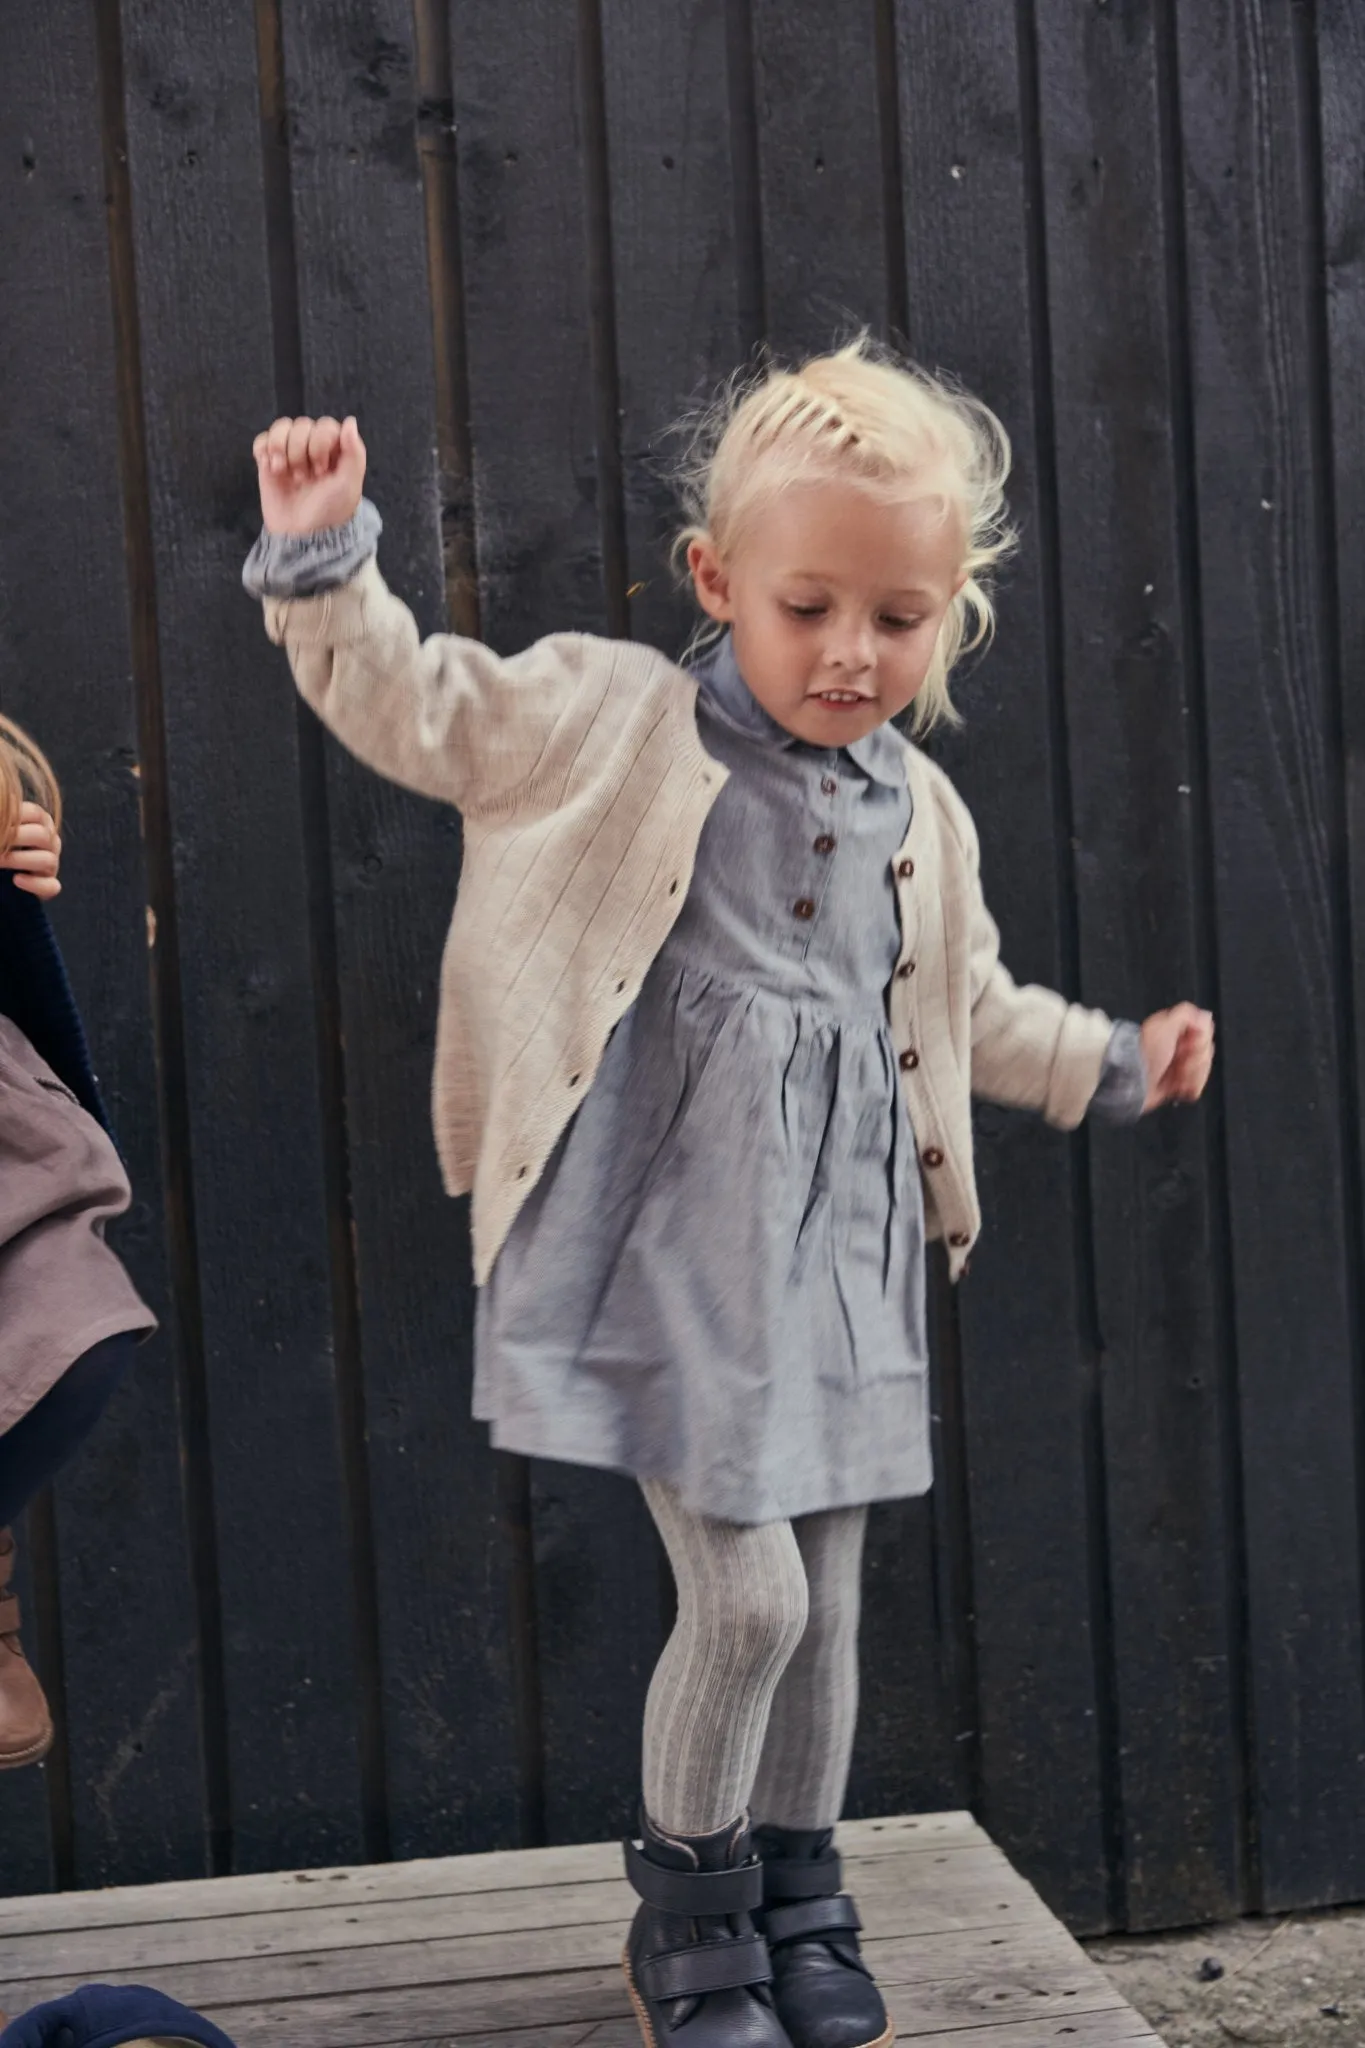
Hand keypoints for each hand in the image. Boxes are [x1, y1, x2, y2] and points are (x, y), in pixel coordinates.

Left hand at [2, 802, 61, 899]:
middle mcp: (51, 841)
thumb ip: (3, 817)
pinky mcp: (49, 885)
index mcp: (40, 822)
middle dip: (16, 839)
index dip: (15, 818)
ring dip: (21, 860)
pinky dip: (35, 884)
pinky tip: (17, 879)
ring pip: (48, 860)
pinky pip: (51, 886)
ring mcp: (52, 864)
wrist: (2, 871)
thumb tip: (5, 802)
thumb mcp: (4, 827)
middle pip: (42, 835)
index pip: (35, 813)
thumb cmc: (2, 842)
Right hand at [253, 414, 366, 535]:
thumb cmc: (328, 512)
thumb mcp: (348, 485)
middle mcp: (312, 448)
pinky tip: (272, 468)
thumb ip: (354, 452)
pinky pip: (262, 440)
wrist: (300, 535)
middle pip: (302, 425)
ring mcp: (289, 454)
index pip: (325, 425)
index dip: (320, 443)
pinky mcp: (269, 462)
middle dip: (300, 450)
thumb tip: (350, 421)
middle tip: (305, 478)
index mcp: (335, 451)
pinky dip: (264, 450)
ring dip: (281, 448)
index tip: (322, 469)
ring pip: (281, 427)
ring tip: (285, 472)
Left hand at [1140, 1003, 1214, 1109]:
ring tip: (1178, 1075)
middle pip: (1206, 1050)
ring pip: (1203, 1068)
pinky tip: (1181, 1086)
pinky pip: (1198, 1085)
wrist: (1133, 1082)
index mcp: (1174, 1029)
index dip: (1200, 1039)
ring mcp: (1179, 1065)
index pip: (1205, 1031)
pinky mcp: (1179, 1083)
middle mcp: (1177, 1046)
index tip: (1189, 1043)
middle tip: (1180, 1060)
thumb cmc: (1144, 1054)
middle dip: (1196, 1058)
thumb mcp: (1162, 1025)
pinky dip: (1191, 1086)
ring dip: (1193, 1074)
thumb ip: (1186, 1013)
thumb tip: (1205, 1015)